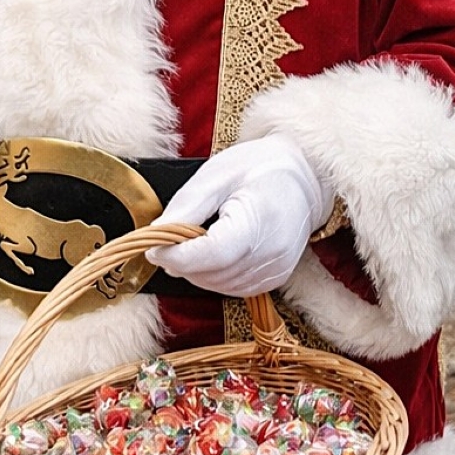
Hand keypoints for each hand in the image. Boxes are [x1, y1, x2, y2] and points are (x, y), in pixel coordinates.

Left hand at [144, 136, 333, 296]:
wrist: (304, 177)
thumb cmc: (259, 167)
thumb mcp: (216, 174)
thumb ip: (187, 206)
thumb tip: (155, 235)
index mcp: (259, 222)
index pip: (211, 254)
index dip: (175, 255)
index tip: (151, 246)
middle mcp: (272, 255)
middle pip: (211, 273)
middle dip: (181, 260)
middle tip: (168, 236)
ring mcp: (276, 271)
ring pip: (217, 285)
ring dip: (194, 269)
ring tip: (192, 237)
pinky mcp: (275, 279)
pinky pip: (232, 287)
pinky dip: (211, 274)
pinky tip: (209, 250)